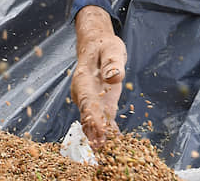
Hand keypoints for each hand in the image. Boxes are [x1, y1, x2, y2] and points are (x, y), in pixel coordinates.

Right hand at [72, 6, 125, 148]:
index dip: (92, 118)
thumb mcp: (111, 49)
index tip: (98, 131)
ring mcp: (92, 101)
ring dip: (99, 137)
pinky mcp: (102, 104)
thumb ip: (113, 63)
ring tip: (106, 153)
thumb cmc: (104, 46)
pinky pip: (103, 120)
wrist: (97, 46)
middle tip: (101, 150)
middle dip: (94, 133)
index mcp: (83, 82)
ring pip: (93, 122)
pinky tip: (116, 144)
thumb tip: (114, 77)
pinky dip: (108, 132)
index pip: (87, 102)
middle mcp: (84, 94)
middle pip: (88, 116)